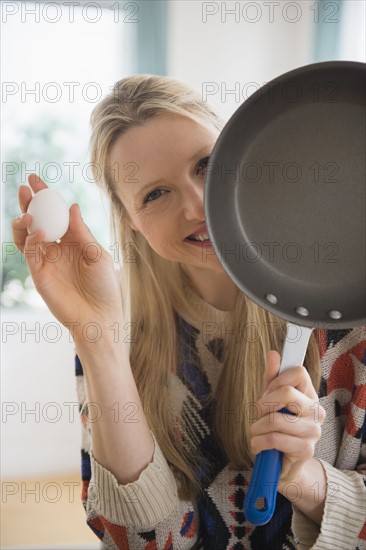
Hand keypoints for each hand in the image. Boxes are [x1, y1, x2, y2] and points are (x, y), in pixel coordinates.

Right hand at [11, 174, 123, 343]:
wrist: (100, 316)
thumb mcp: (97, 254)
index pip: (55, 213)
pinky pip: (30, 253)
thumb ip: (81, 231)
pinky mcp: (39, 274)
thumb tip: (71, 205)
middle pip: (37, 220)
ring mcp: (46, 260)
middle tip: (24, 187)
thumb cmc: (104, 286)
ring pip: (26, 235)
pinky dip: (32, 240)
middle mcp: (56, 247)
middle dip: (29, 202)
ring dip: (24, 220)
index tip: (36, 179)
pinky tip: (41, 233)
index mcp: (72, 239)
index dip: (45, 196)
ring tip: (27, 211)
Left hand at [250, 351, 325, 487]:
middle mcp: (316, 411)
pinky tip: (259, 446)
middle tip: (259, 416)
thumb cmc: (276, 430)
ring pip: (275, 419)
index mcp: (309, 395)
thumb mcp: (271, 402)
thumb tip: (274, 354)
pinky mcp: (306, 450)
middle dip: (263, 405)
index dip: (277, 380)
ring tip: (257, 434)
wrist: (282, 467)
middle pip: (286, 392)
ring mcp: (313, 431)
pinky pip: (273, 439)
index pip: (298, 372)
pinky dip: (258, 443)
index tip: (269, 392)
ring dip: (256, 428)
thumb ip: (272, 379)